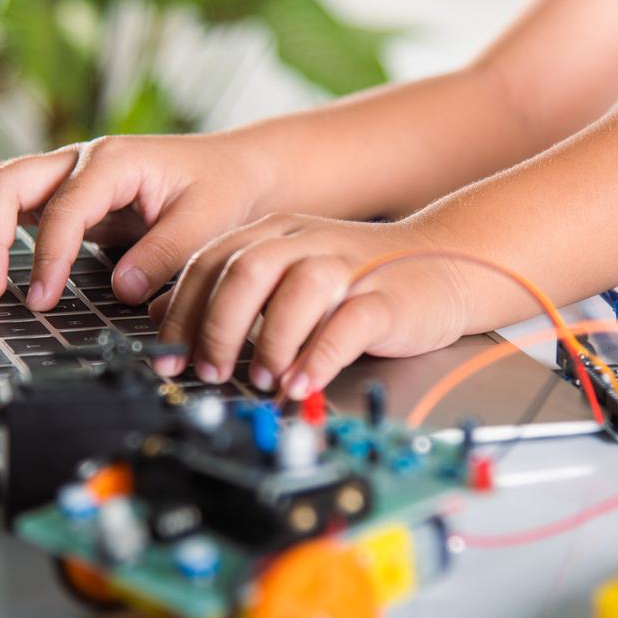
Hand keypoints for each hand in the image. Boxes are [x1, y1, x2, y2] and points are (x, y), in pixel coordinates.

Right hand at [0, 133, 268, 309]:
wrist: (233, 170)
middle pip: (5, 182)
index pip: (63, 209)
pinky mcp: (60, 196)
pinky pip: (4, 203)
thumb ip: (166, 253)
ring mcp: (64, 175)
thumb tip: (122, 288)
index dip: (46, 257)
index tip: (41, 300)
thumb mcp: (208, 221)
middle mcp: (79, 161)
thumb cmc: (221, 190)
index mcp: (114, 162)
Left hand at [152, 214, 471, 399]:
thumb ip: (231, 289)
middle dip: (218, 328)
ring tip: (262, 378)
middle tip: (211, 371)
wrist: (449, 262)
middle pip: (245, 271)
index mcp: (274, 234)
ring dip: (270, 341)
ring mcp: (349, 267)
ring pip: (297, 291)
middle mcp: (307, 242)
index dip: (183, 314)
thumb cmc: (361, 278)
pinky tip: (302, 383)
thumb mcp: (287, 274)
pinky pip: (348, 324)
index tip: (171, 360)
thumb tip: (168, 316)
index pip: (210, 263)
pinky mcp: (387, 298)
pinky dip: (319, 357)